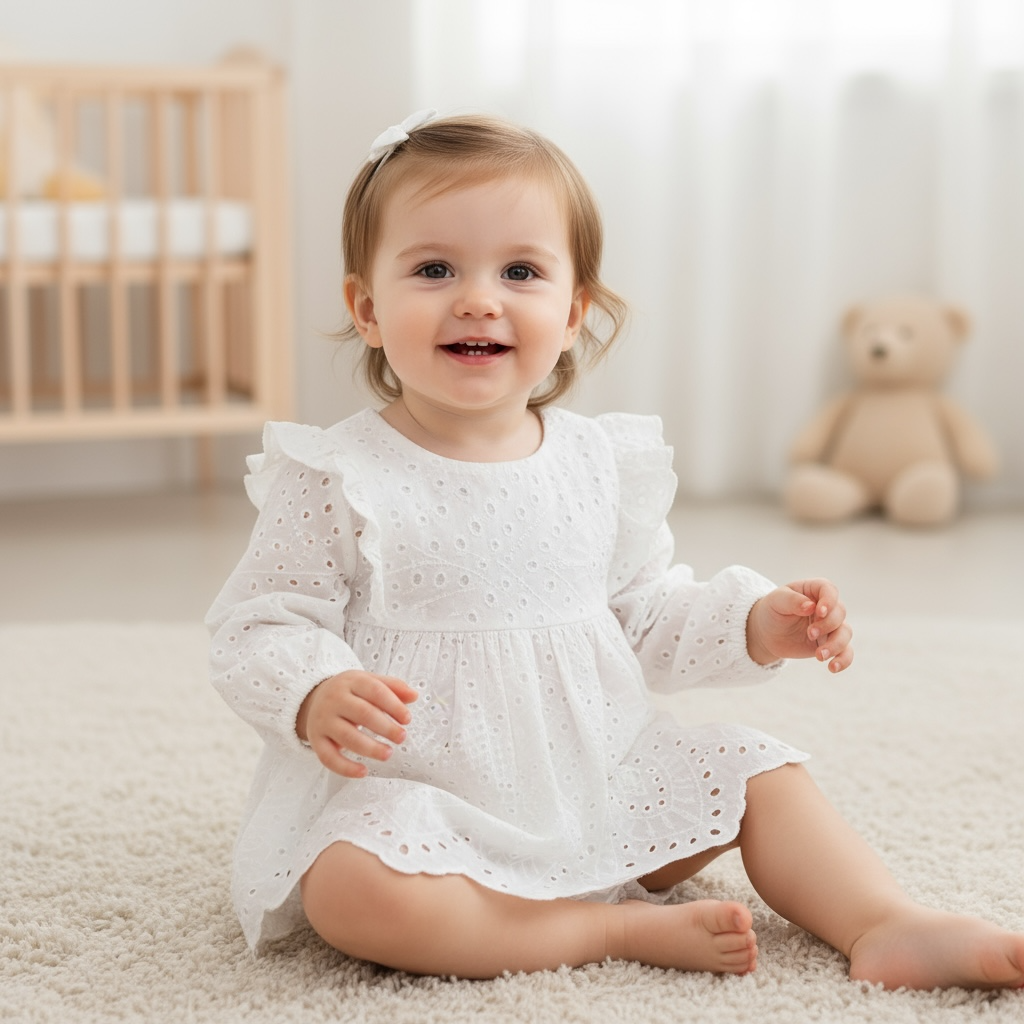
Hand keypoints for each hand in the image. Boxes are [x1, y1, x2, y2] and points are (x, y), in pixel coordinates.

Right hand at [296, 670, 418, 776]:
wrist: (314, 698)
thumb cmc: (351, 692)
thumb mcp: (369, 682)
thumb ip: (393, 687)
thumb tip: (414, 696)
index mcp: (351, 682)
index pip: (374, 691)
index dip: (393, 705)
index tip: (407, 719)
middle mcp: (334, 700)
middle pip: (362, 713)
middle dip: (385, 727)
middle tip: (402, 738)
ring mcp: (323, 721)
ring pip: (347, 736)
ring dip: (370, 748)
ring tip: (388, 754)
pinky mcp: (316, 740)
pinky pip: (328, 757)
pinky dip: (345, 768)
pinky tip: (363, 772)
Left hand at [746, 578, 853, 673]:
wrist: (766, 633)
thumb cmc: (772, 610)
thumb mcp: (776, 601)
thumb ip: (792, 601)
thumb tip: (810, 606)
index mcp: (815, 590)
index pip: (830, 590)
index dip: (829, 600)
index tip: (819, 612)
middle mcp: (827, 607)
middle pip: (840, 613)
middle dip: (827, 625)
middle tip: (810, 634)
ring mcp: (831, 626)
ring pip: (845, 633)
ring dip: (836, 645)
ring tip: (820, 655)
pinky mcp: (830, 644)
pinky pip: (846, 652)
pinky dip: (843, 660)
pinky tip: (832, 668)